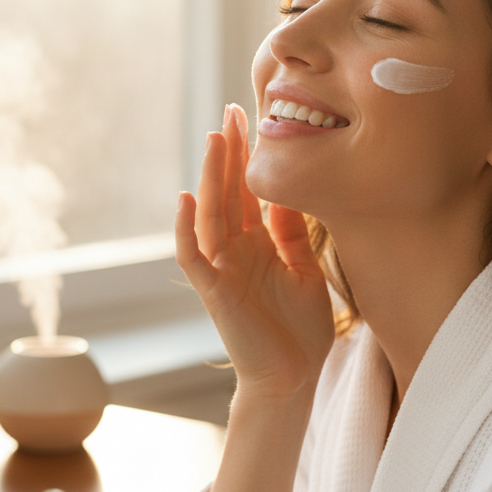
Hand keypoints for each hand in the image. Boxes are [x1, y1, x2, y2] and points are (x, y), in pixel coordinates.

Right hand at [176, 104, 334, 398]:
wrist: (293, 379)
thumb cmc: (300, 331)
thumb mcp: (305, 270)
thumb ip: (293, 233)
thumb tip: (291, 190)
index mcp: (258, 243)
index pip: (249, 191)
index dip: (249, 156)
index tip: (254, 118)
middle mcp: (236, 250)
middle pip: (228, 192)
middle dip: (230, 153)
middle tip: (233, 112)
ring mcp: (222, 269)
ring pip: (210, 214)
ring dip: (211, 177)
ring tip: (215, 140)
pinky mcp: (213, 292)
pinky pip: (193, 256)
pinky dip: (185, 229)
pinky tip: (186, 199)